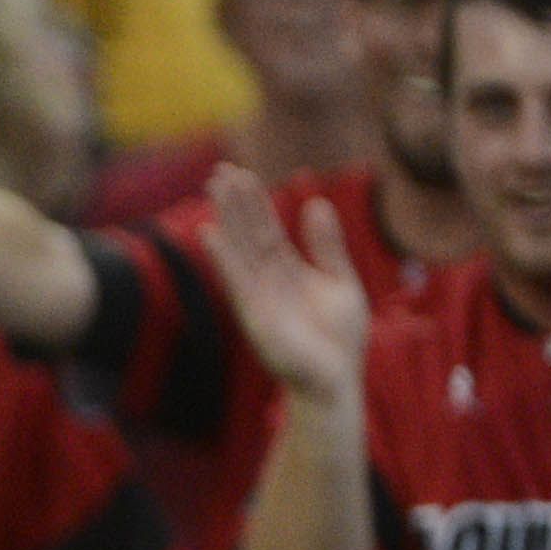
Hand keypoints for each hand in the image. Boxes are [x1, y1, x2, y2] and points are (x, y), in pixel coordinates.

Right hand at [197, 162, 367, 398]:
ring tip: (213, 187)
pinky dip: (223, 256)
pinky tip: (209, 232)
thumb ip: (327, 245)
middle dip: (235, 202)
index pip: (266, 228)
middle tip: (219, 169)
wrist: (336, 380)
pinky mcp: (255, 315)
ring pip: (240, 248)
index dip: (253, 201)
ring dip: (226, 218)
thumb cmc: (340, 339)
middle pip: (248, 233)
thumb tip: (316, 203)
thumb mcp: (341, 281)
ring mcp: (258, 296)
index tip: (240, 172)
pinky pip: (236, 279)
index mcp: (287, 270)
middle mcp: (267, 280)